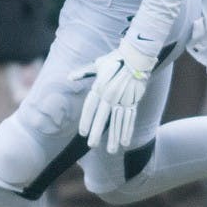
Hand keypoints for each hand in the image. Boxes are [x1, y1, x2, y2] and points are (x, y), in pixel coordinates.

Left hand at [70, 38, 157, 152]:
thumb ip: (84, 73)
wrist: (137, 55)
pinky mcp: (135, 100)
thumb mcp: (99, 64)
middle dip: (98, 132)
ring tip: (111, 151)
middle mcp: (112, 94)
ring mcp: (124, 98)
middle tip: (92, 145)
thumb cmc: (116, 60)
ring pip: (118, 121)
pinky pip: (130, 118)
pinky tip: (125, 142)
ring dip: (115, 136)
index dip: (86, 120)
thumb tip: (69, 77)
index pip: (91, 106)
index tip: (82, 133)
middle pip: (103, 116)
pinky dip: (128, 130)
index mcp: (101, 86)